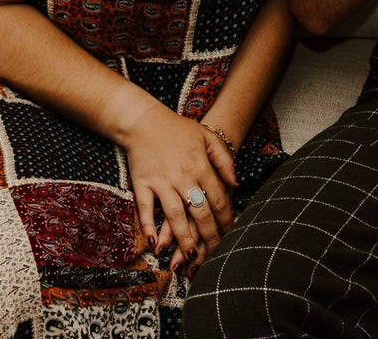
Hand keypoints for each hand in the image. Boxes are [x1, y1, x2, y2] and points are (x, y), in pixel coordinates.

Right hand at [124, 107, 237, 271]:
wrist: (146, 121)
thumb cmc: (180, 130)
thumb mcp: (208, 137)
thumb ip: (224, 160)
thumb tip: (236, 183)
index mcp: (201, 166)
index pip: (218, 199)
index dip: (226, 220)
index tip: (231, 236)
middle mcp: (183, 176)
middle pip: (200, 211)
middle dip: (209, 236)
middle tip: (215, 256)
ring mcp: (161, 181)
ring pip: (174, 214)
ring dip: (182, 237)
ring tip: (190, 256)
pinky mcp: (141, 184)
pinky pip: (144, 208)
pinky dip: (149, 226)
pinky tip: (155, 244)